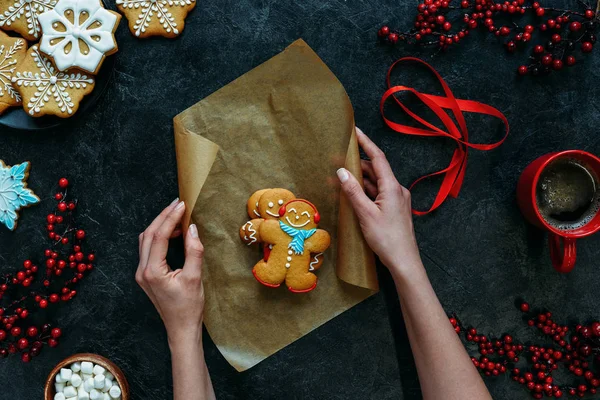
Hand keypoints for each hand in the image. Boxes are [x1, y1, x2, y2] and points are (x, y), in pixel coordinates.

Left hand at [136, 199, 205, 344]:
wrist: (181, 328)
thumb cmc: (189, 307)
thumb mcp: (195, 278)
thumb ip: (194, 251)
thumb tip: (192, 229)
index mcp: (152, 271)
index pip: (159, 236)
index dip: (171, 218)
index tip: (182, 205)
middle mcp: (142, 271)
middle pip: (148, 235)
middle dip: (163, 217)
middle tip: (178, 204)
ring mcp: (142, 273)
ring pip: (146, 240)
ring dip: (160, 225)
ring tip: (177, 215)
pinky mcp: (146, 275)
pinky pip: (149, 249)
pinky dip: (159, 236)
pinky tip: (174, 233)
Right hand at [337, 127, 422, 277]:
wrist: (404, 261)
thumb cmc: (386, 238)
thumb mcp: (365, 214)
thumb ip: (353, 191)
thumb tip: (342, 171)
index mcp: (392, 187)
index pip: (378, 158)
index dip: (366, 143)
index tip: (355, 131)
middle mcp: (397, 190)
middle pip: (377, 169)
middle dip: (359, 162)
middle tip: (341, 156)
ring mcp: (397, 200)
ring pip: (377, 183)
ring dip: (362, 178)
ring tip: (344, 174)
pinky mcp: (394, 210)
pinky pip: (379, 194)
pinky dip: (366, 191)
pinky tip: (355, 194)